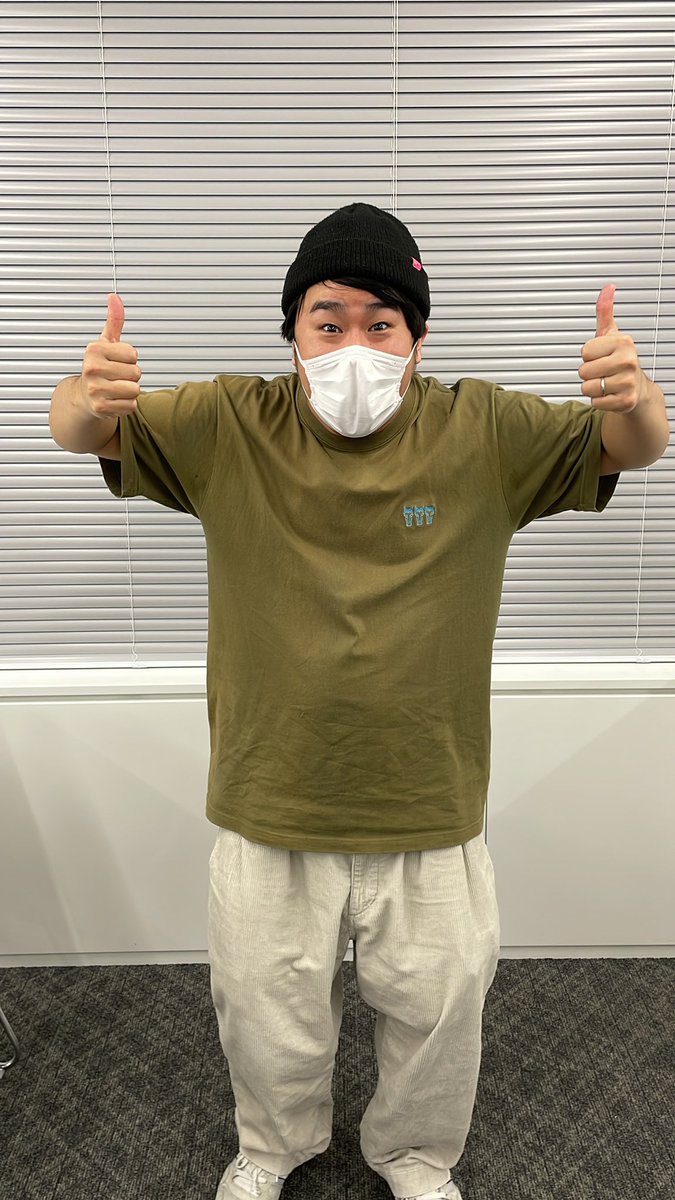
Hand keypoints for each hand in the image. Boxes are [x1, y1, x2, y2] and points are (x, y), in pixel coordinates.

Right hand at [79, 294, 141, 416]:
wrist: (85, 396)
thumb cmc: (99, 367)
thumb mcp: (106, 342)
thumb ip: (114, 320)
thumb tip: (115, 297)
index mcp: (94, 350)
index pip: (133, 353)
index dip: (129, 358)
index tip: (116, 360)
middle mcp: (92, 369)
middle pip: (136, 372)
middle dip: (131, 375)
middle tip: (116, 376)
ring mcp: (96, 389)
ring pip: (135, 389)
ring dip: (130, 390)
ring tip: (116, 388)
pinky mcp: (102, 408)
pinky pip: (131, 405)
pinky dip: (127, 404)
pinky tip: (114, 399)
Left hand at [578, 285, 648, 412]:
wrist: (637, 388)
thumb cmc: (620, 360)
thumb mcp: (611, 334)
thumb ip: (605, 312)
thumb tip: (608, 288)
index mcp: (623, 342)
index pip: (584, 352)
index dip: (589, 356)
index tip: (603, 356)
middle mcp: (628, 361)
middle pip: (583, 371)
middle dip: (589, 374)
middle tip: (604, 372)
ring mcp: (628, 382)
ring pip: (587, 388)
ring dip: (593, 388)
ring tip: (607, 383)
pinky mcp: (625, 401)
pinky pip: (595, 402)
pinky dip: (599, 401)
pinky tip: (611, 394)